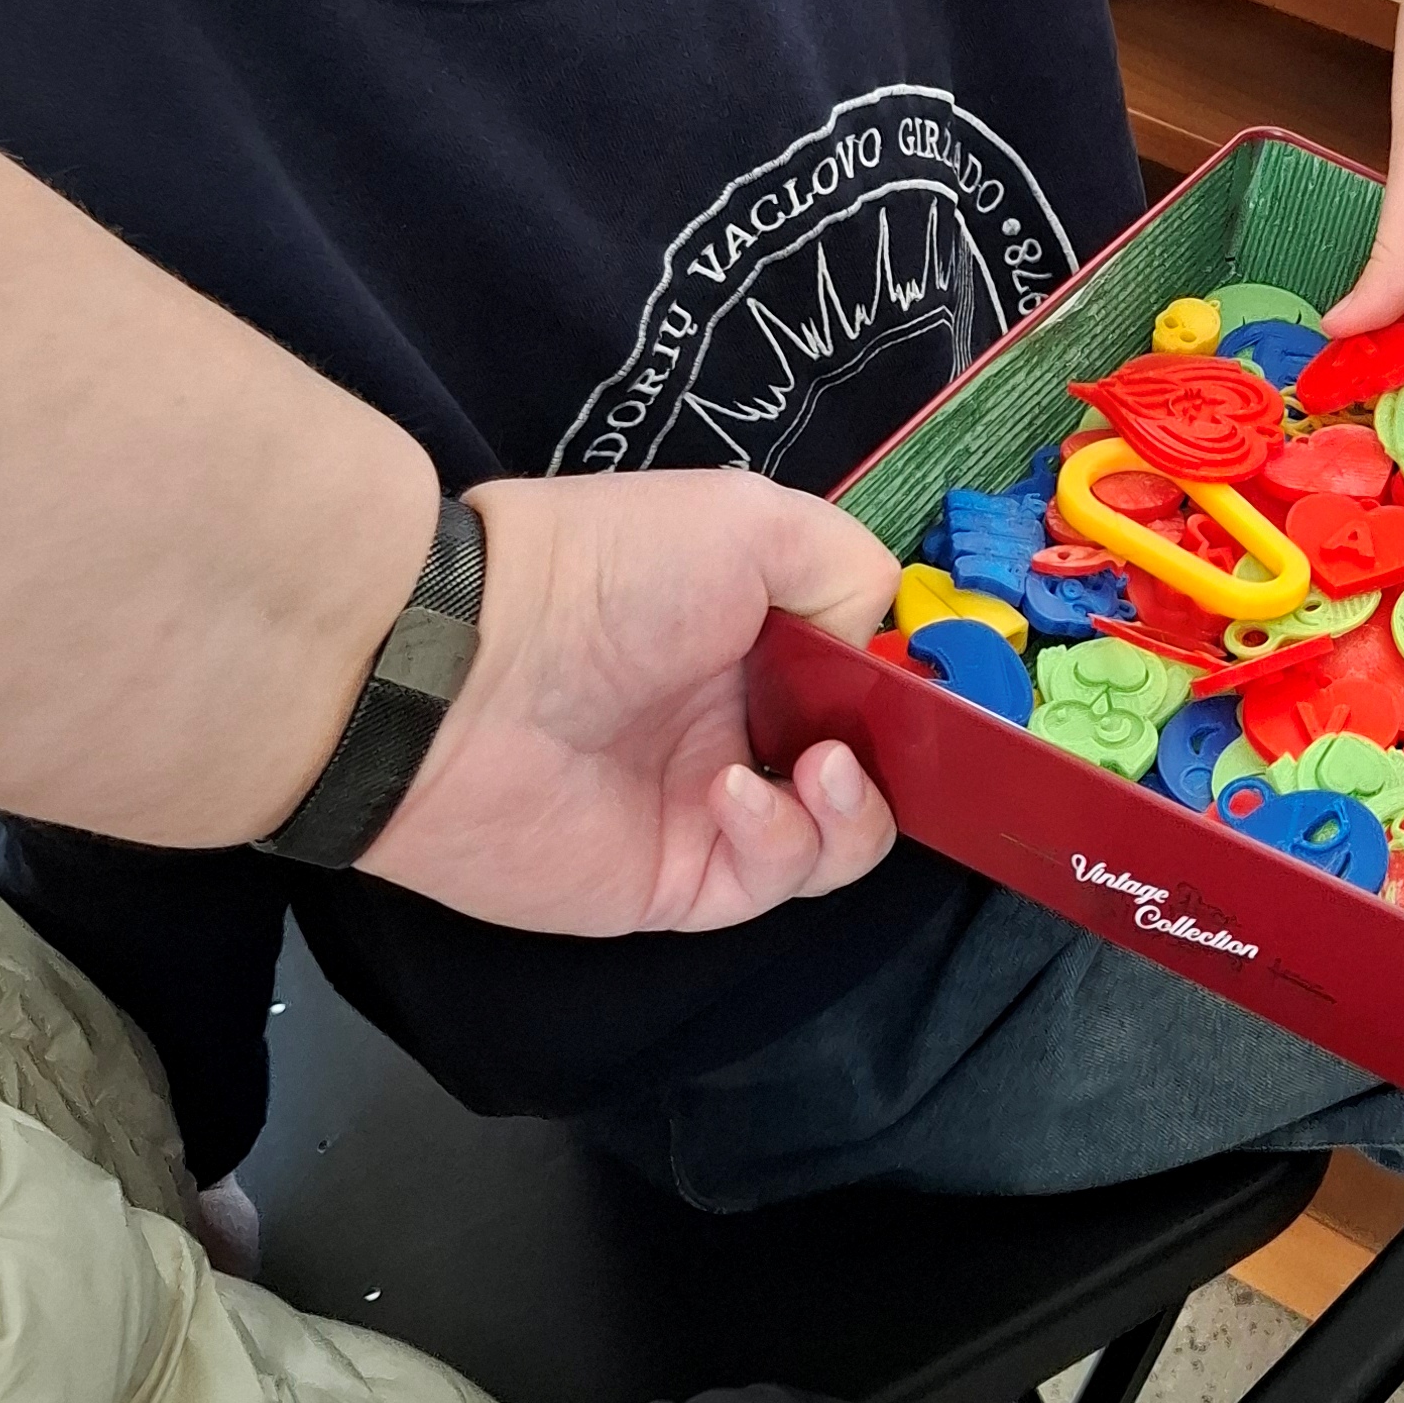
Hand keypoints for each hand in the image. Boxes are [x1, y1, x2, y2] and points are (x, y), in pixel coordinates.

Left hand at [361, 471, 900, 932]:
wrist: (459, 670)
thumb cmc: (605, 573)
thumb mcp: (753, 521)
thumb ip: (850, 571)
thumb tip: (887, 647)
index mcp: (755, 631)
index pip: (866, 673)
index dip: (914, 685)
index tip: (944, 685)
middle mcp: (740, 717)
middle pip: (871, 761)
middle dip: (903, 755)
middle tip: (898, 737)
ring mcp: (710, 805)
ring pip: (840, 835)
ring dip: (854, 805)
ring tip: (817, 767)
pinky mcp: (678, 882)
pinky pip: (774, 879)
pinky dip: (781, 839)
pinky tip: (734, 790)